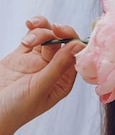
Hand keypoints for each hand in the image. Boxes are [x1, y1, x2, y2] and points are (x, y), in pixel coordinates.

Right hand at [0, 16, 84, 134]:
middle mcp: (53, 70)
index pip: (76, 57)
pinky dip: (33, 29)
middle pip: (63, 43)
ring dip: (41, 32)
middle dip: (58, 33)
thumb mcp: (39, 88)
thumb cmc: (16, 109)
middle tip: (53, 28)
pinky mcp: (21, 56)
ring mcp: (37, 62)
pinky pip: (32, 37)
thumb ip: (58, 66)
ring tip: (28, 41)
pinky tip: (29, 25)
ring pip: (47, 37)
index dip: (74, 41)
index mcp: (63, 81)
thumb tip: (78, 46)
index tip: (64, 33)